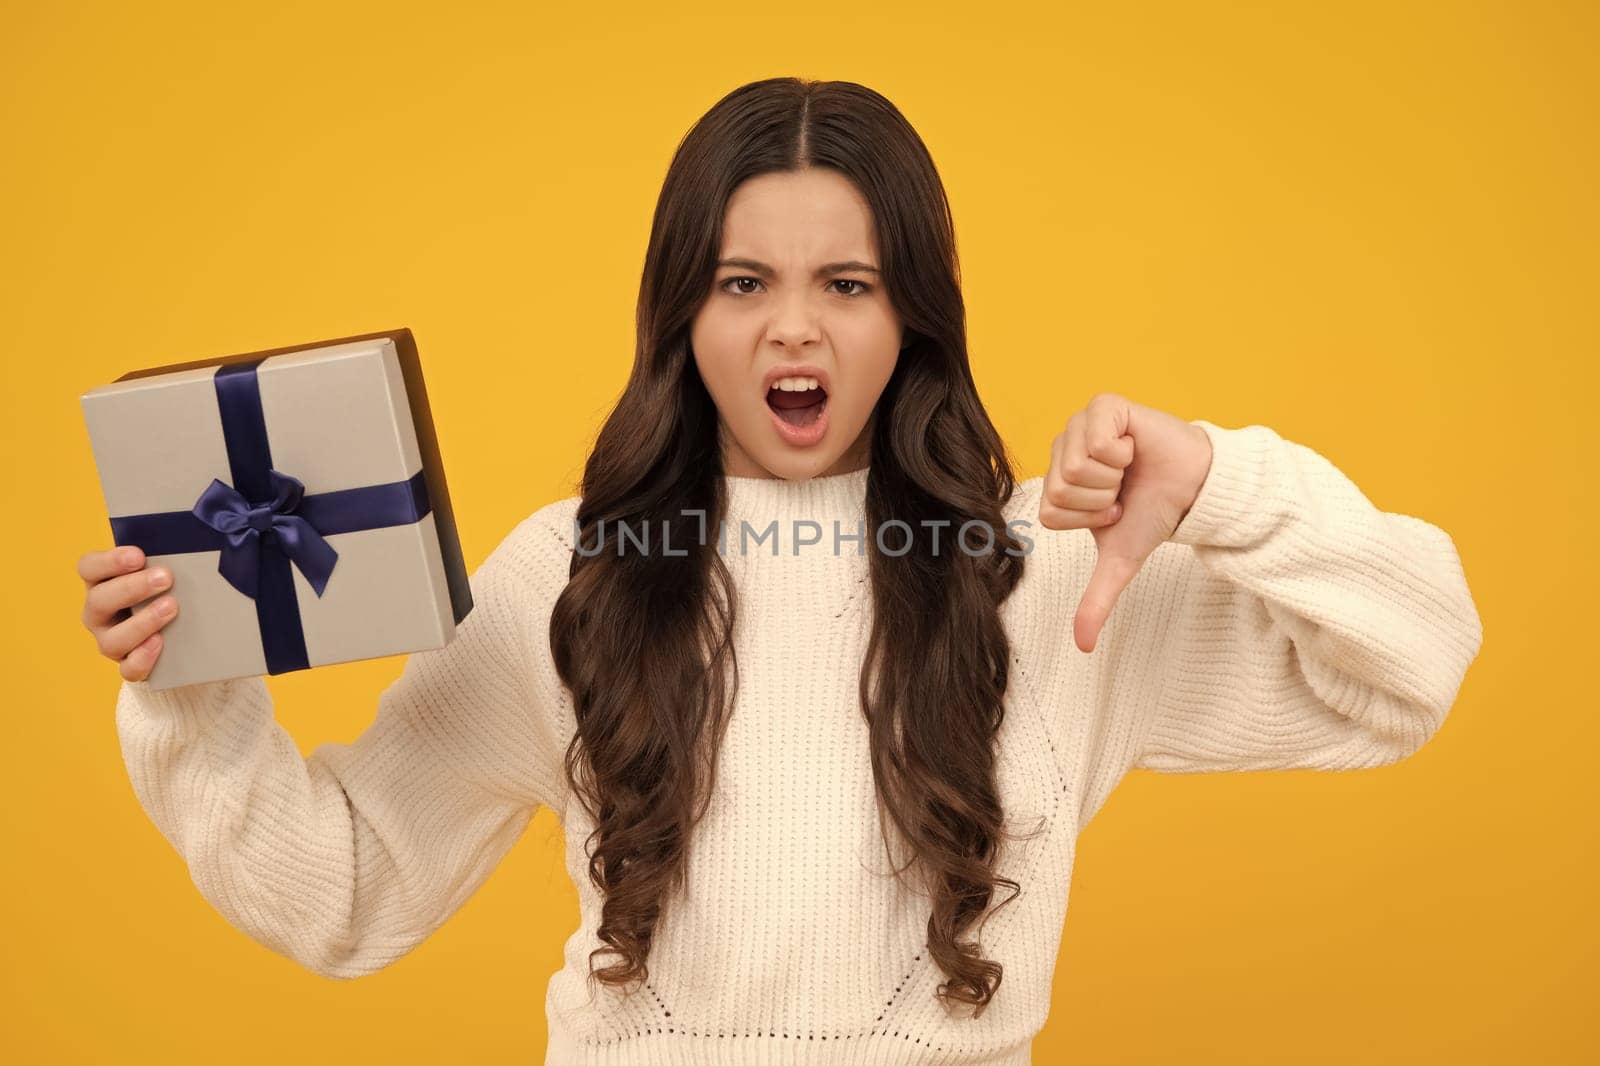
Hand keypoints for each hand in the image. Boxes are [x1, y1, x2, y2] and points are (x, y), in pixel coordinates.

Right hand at [78, 546, 179, 680]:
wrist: (177, 635)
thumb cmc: (165, 592)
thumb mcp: (161, 574)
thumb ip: (163, 561)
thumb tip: (185, 549)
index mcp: (101, 583)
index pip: (88, 568)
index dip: (109, 561)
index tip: (138, 556)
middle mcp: (99, 614)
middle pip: (99, 601)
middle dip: (132, 588)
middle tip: (165, 578)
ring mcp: (110, 641)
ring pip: (112, 639)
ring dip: (142, 622)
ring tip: (171, 607)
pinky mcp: (128, 665)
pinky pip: (129, 668)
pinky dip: (144, 657)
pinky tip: (161, 642)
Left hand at [1037, 392, 1213, 652]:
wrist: (1193, 486)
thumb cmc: (1152, 514)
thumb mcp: (1120, 561)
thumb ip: (1097, 600)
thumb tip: (1083, 647)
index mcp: (1057, 484)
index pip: (1051, 511)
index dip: (1089, 518)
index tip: (1113, 509)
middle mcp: (1062, 451)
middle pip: (1061, 488)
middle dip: (1102, 498)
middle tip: (1123, 490)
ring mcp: (1080, 425)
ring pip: (1077, 465)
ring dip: (1114, 476)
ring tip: (1130, 470)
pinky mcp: (1105, 406)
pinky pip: (1097, 438)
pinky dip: (1122, 452)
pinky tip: (1135, 449)